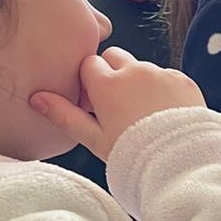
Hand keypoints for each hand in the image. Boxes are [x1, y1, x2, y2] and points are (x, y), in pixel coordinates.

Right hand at [31, 47, 204, 159]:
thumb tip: (36, 99)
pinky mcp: (183, 80)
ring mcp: (161, 73)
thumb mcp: (94, 139)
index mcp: (108, 84)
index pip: (89, 65)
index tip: (95, 104)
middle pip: (114, 57)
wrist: (180, 163)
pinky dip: (163, 89)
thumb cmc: (133, 155)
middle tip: (117, 106)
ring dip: (138, 82)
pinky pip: (167, 77)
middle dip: (112, 74)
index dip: (90, 83)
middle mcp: (135, 71)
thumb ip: (64, 115)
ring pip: (142, 67)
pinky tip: (165, 114)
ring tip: (144, 115)